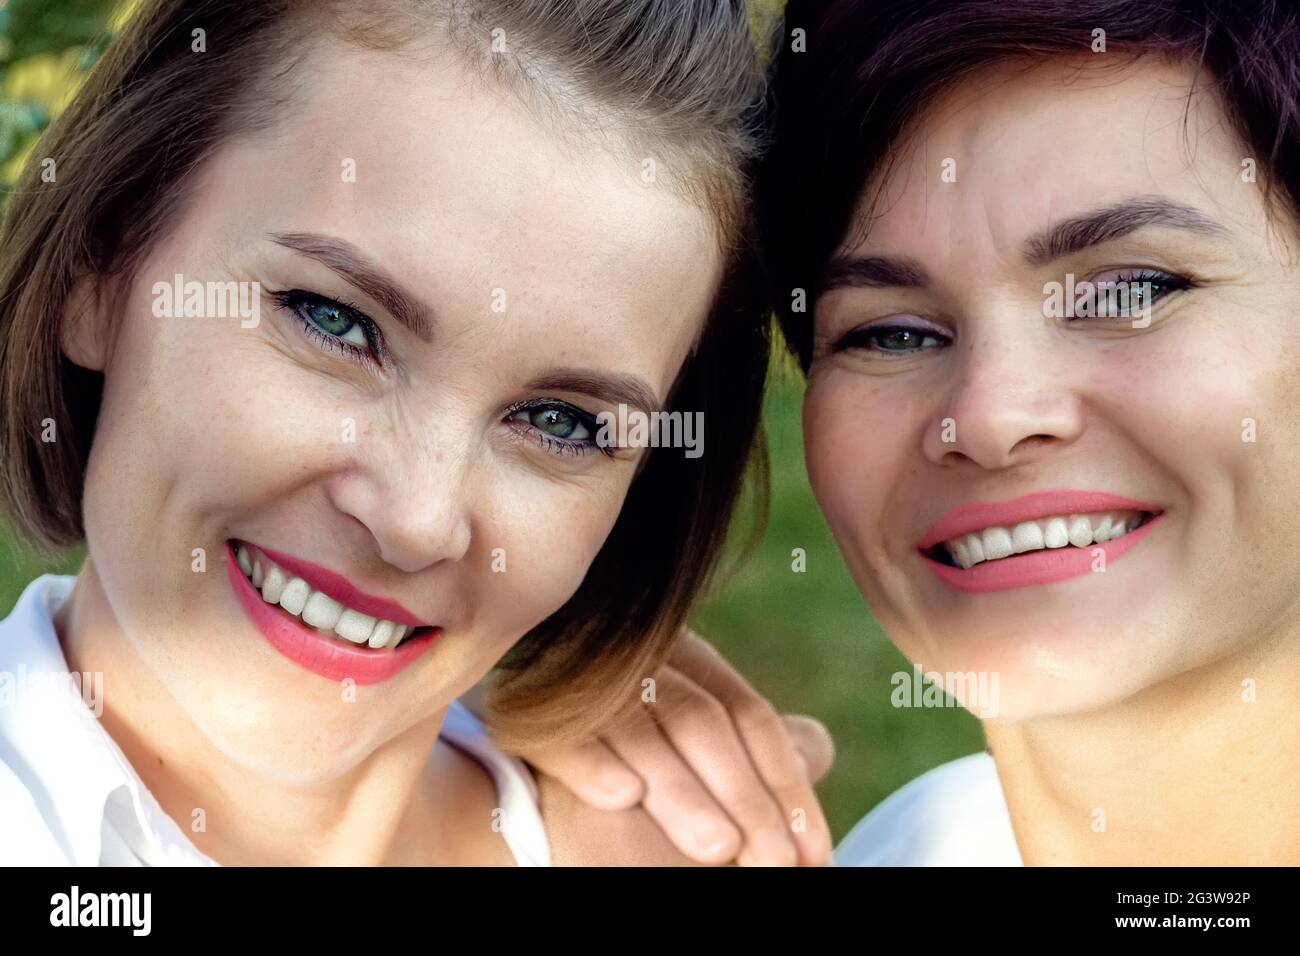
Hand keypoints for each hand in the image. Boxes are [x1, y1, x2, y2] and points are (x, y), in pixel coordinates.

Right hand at [522, 630, 834, 865]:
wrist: (521, 745)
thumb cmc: (630, 751)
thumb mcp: (696, 738)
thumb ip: (755, 741)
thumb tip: (818, 749)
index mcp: (685, 657)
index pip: (749, 716)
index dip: (785, 783)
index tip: (813, 851)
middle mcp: (638, 659)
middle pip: (702, 722)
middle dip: (745, 797)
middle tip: (773, 864)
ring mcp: (583, 682)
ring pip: (641, 731)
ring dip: (681, 792)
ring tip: (719, 850)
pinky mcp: (528, 711)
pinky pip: (562, 733)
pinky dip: (591, 763)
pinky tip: (621, 796)